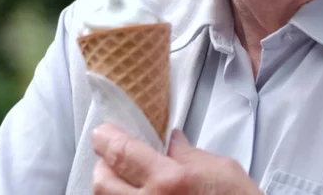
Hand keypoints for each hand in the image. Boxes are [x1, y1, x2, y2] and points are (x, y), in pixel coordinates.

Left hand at [91, 123, 261, 194]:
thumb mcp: (220, 169)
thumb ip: (189, 154)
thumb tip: (171, 143)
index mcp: (169, 182)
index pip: (121, 153)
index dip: (107, 139)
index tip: (103, 134)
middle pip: (103, 183)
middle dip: (105, 166)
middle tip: (116, 158)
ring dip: (113, 189)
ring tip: (128, 181)